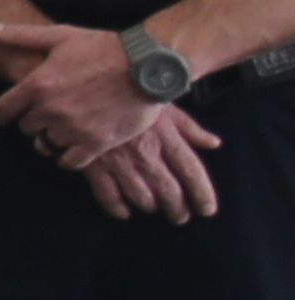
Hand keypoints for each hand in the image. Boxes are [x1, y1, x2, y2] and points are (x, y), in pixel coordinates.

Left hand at [0, 18, 170, 164]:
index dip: (0, 115)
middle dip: (32, 121)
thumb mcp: (60, 35)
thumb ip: (21, 35)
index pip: (3, 110)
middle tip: (42, 115)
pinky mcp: (98, 143)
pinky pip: (70, 162)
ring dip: (50, 138)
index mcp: (38, 84)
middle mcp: (52, 109)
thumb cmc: (103, 47)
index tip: (2, 117)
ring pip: (47, 145)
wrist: (147, 66)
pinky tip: (71, 149)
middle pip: (26, 127)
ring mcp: (75, 128)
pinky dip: (67, 158)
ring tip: (59, 129)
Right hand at [77, 101, 223, 223]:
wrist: (87, 83)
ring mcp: (119, 160)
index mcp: (166, 137)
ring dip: (150, 206)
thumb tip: (213, 143)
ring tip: (153, 208)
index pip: (192, 172)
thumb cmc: (130, 91)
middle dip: (177, 209)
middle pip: (169, 191)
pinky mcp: (94, 163)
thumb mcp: (165, 104)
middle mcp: (146, 153)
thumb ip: (190, 128)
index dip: (202, 195)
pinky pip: (107, 194)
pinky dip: (117, 208)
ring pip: (141, 197)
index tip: (206, 209)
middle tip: (180, 216)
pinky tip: (124, 211)